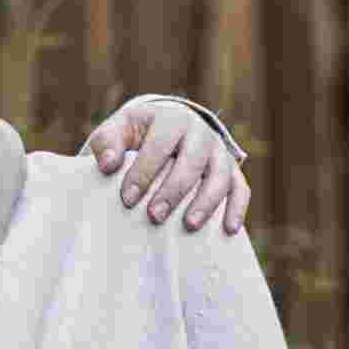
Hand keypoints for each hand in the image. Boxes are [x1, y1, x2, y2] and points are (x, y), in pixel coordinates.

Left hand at [82, 95, 249, 233]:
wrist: (165, 130)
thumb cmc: (135, 136)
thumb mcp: (117, 131)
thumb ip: (107, 143)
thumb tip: (107, 165)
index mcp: (171, 118)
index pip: (160, 143)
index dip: (144, 171)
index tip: (127, 199)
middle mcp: (200, 131)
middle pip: (192, 160)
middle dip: (173, 190)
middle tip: (154, 216)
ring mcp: (219, 151)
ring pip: (220, 175)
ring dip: (206, 201)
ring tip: (188, 225)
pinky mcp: (231, 170)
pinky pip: (241, 188)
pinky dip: (237, 207)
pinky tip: (228, 230)